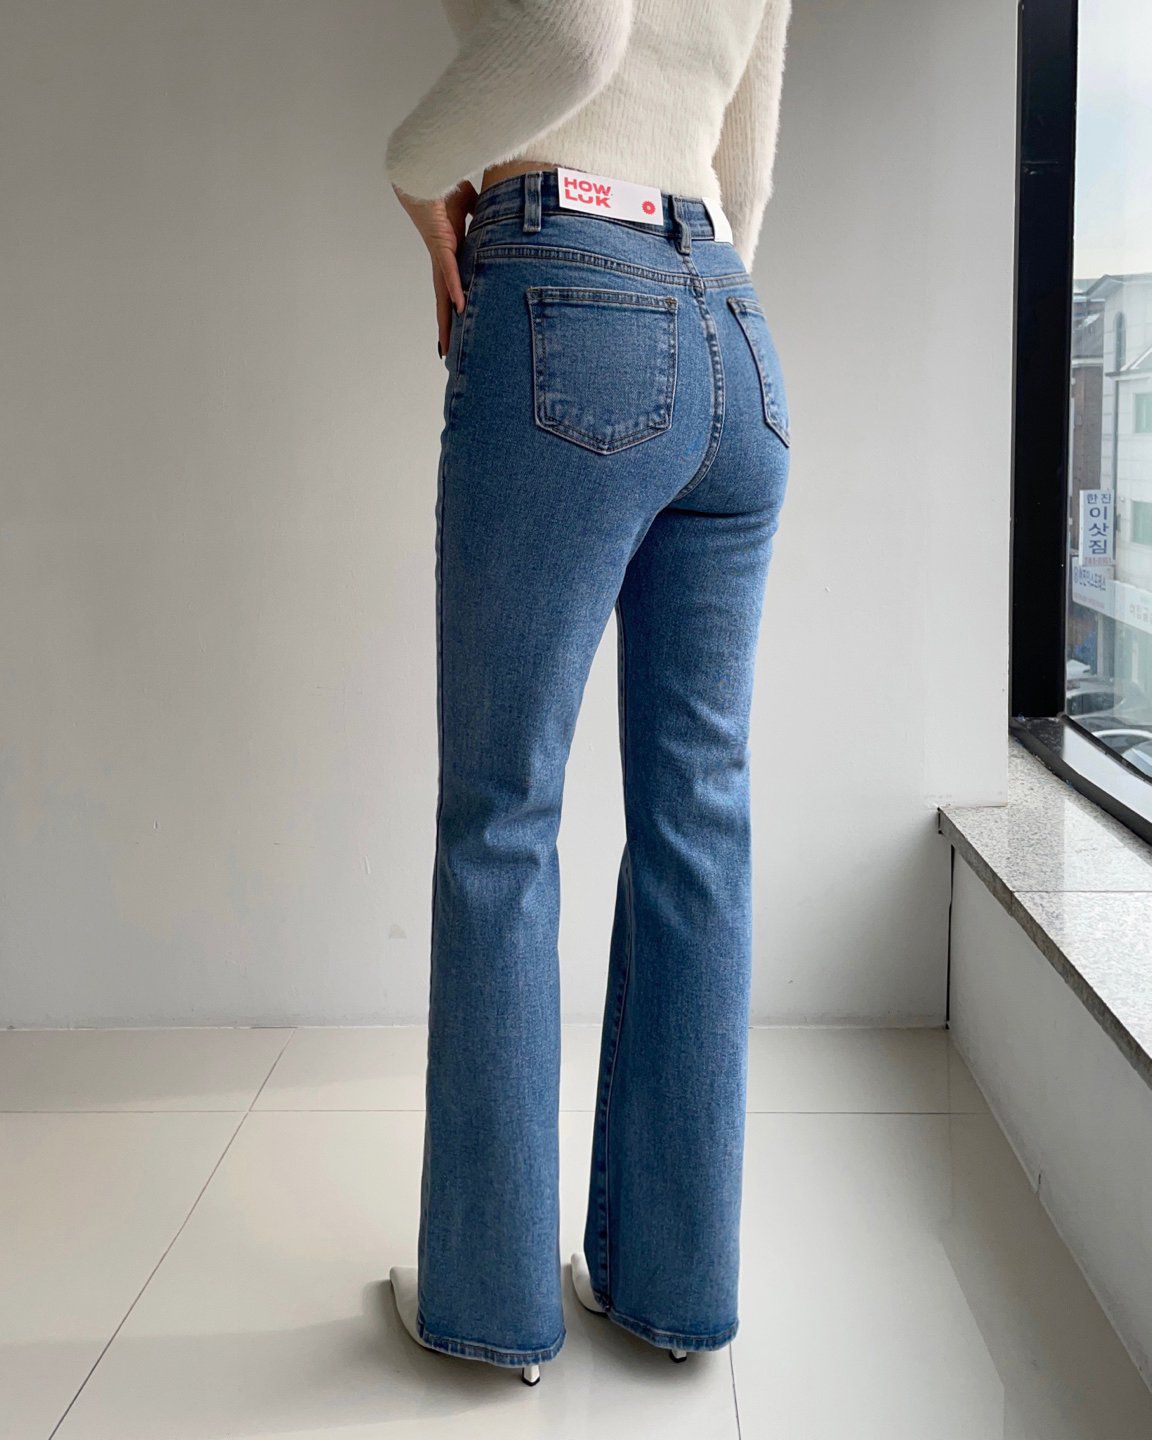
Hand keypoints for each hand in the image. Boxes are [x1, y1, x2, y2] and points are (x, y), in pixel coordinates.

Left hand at [393, 181, 477, 358]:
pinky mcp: (441, 243)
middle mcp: (443, 258)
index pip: (453, 286)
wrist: (423, 172)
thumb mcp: (469, 203)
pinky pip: (450, 270)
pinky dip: (455, 288)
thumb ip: (480, 214)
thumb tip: (495, 217)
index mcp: (451, 252)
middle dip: (445, 326)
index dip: (455, 307)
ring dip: (446, 319)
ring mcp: (440, 253)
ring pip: (443, 293)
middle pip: (444, 299)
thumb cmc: (442, 185)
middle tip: (446, 352)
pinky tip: (459, 307)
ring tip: (447, 343)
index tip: (457, 326)